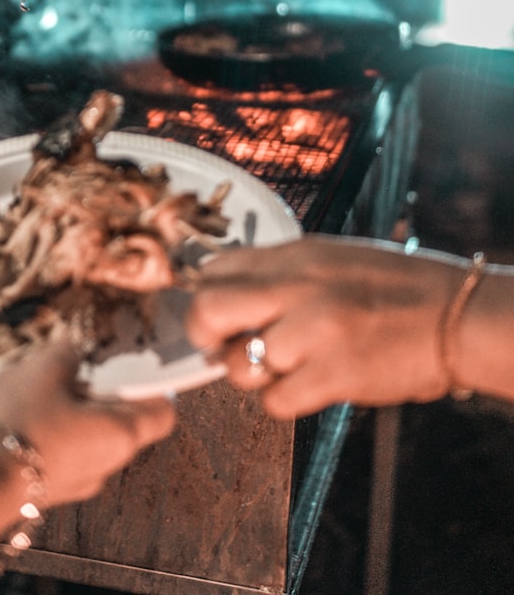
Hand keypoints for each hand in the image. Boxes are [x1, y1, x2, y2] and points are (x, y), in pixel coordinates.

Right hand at [0, 335, 175, 504]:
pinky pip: (62, 455)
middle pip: (123, 423)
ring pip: (90, 439)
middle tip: (77, 370)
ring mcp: (78, 483)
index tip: (135, 365)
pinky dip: (53, 434)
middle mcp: (107, 464)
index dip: (154, 385)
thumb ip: (68, 354)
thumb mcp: (47, 368)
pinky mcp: (49, 491)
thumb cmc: (23, 422)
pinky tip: (24, 416)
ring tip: (43, 389)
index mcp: (122, 434)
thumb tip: (74, 354)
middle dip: (102, 394)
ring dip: (74, 414)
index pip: (162, 412)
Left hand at [186, 236, 463, 418]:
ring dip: (252, 374)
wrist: (454, 316)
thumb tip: (221, 291)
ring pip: (239, 365)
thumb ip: (277, 272)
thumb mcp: (328, 258)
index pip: (215, 267)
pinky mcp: (333, 376)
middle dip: (204, 334)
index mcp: (294, 254)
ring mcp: (314, 331)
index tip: (211, 312)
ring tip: (284, 366)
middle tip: (223, 344)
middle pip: (207, 310)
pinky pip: (275, 401)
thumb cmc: (391, 287)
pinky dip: (283, 400)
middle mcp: (297, 287)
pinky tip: (308, 384)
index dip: (201, 292)